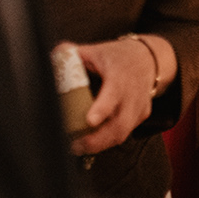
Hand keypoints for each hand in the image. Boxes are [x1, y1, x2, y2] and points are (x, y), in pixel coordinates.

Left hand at [71, 36, 162, 154]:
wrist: (149, 59)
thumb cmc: (120, 56)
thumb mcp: (96, 51)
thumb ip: (71, 56)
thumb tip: (49, 60)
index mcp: (120, 75)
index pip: (113, 94)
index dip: (102, 109)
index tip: (90, 120)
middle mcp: (132, 94)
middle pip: (120, 124)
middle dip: (97, 140)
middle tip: (75, 144)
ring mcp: (139, 107)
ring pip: (122, 133)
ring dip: (100, 144)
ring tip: (79, 147)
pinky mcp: (141, 117)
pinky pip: (124, 133)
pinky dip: (108, 140)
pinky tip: (92, 141)